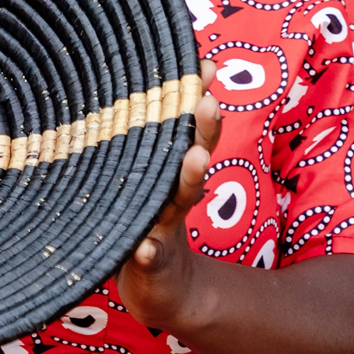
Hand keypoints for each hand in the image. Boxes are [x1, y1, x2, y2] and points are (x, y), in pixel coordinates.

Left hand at [116, 59, 220, 330]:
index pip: (190, 127)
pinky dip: (149, 252)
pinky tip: (145, 248)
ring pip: (178, 200)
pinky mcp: (150, 262)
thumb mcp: (152, 173)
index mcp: (171, 169)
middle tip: (208, 102)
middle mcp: (174, 194)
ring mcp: (165, 227)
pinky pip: (149, 256)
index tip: (205, 66)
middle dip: (202, 129)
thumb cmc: (148, 217)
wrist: (163, 287)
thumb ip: (154, 136)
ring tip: (195, 158)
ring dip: (189, 179)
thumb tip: (146, 81)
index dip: (197, 96)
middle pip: (193, 156)